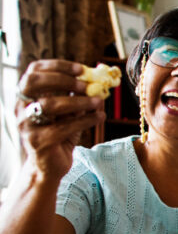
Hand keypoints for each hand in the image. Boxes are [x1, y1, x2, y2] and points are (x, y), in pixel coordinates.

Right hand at [16, 60, 103, 179]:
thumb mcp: (68, 113)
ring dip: (79, 101)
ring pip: (50, 105)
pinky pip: (64, 126)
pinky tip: (99, 117)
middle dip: (63, 79)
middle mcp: (21, 108)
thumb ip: (77, 97)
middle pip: (34, 82)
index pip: (33, 71)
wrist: (48, 167)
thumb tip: (98, 80)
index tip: (81, 69)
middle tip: (87, 85)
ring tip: (98, 102)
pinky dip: (85, 119)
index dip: (57, 66)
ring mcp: (27, 125)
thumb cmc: (59, 136)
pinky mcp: (38, 141)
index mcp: (26, 97)